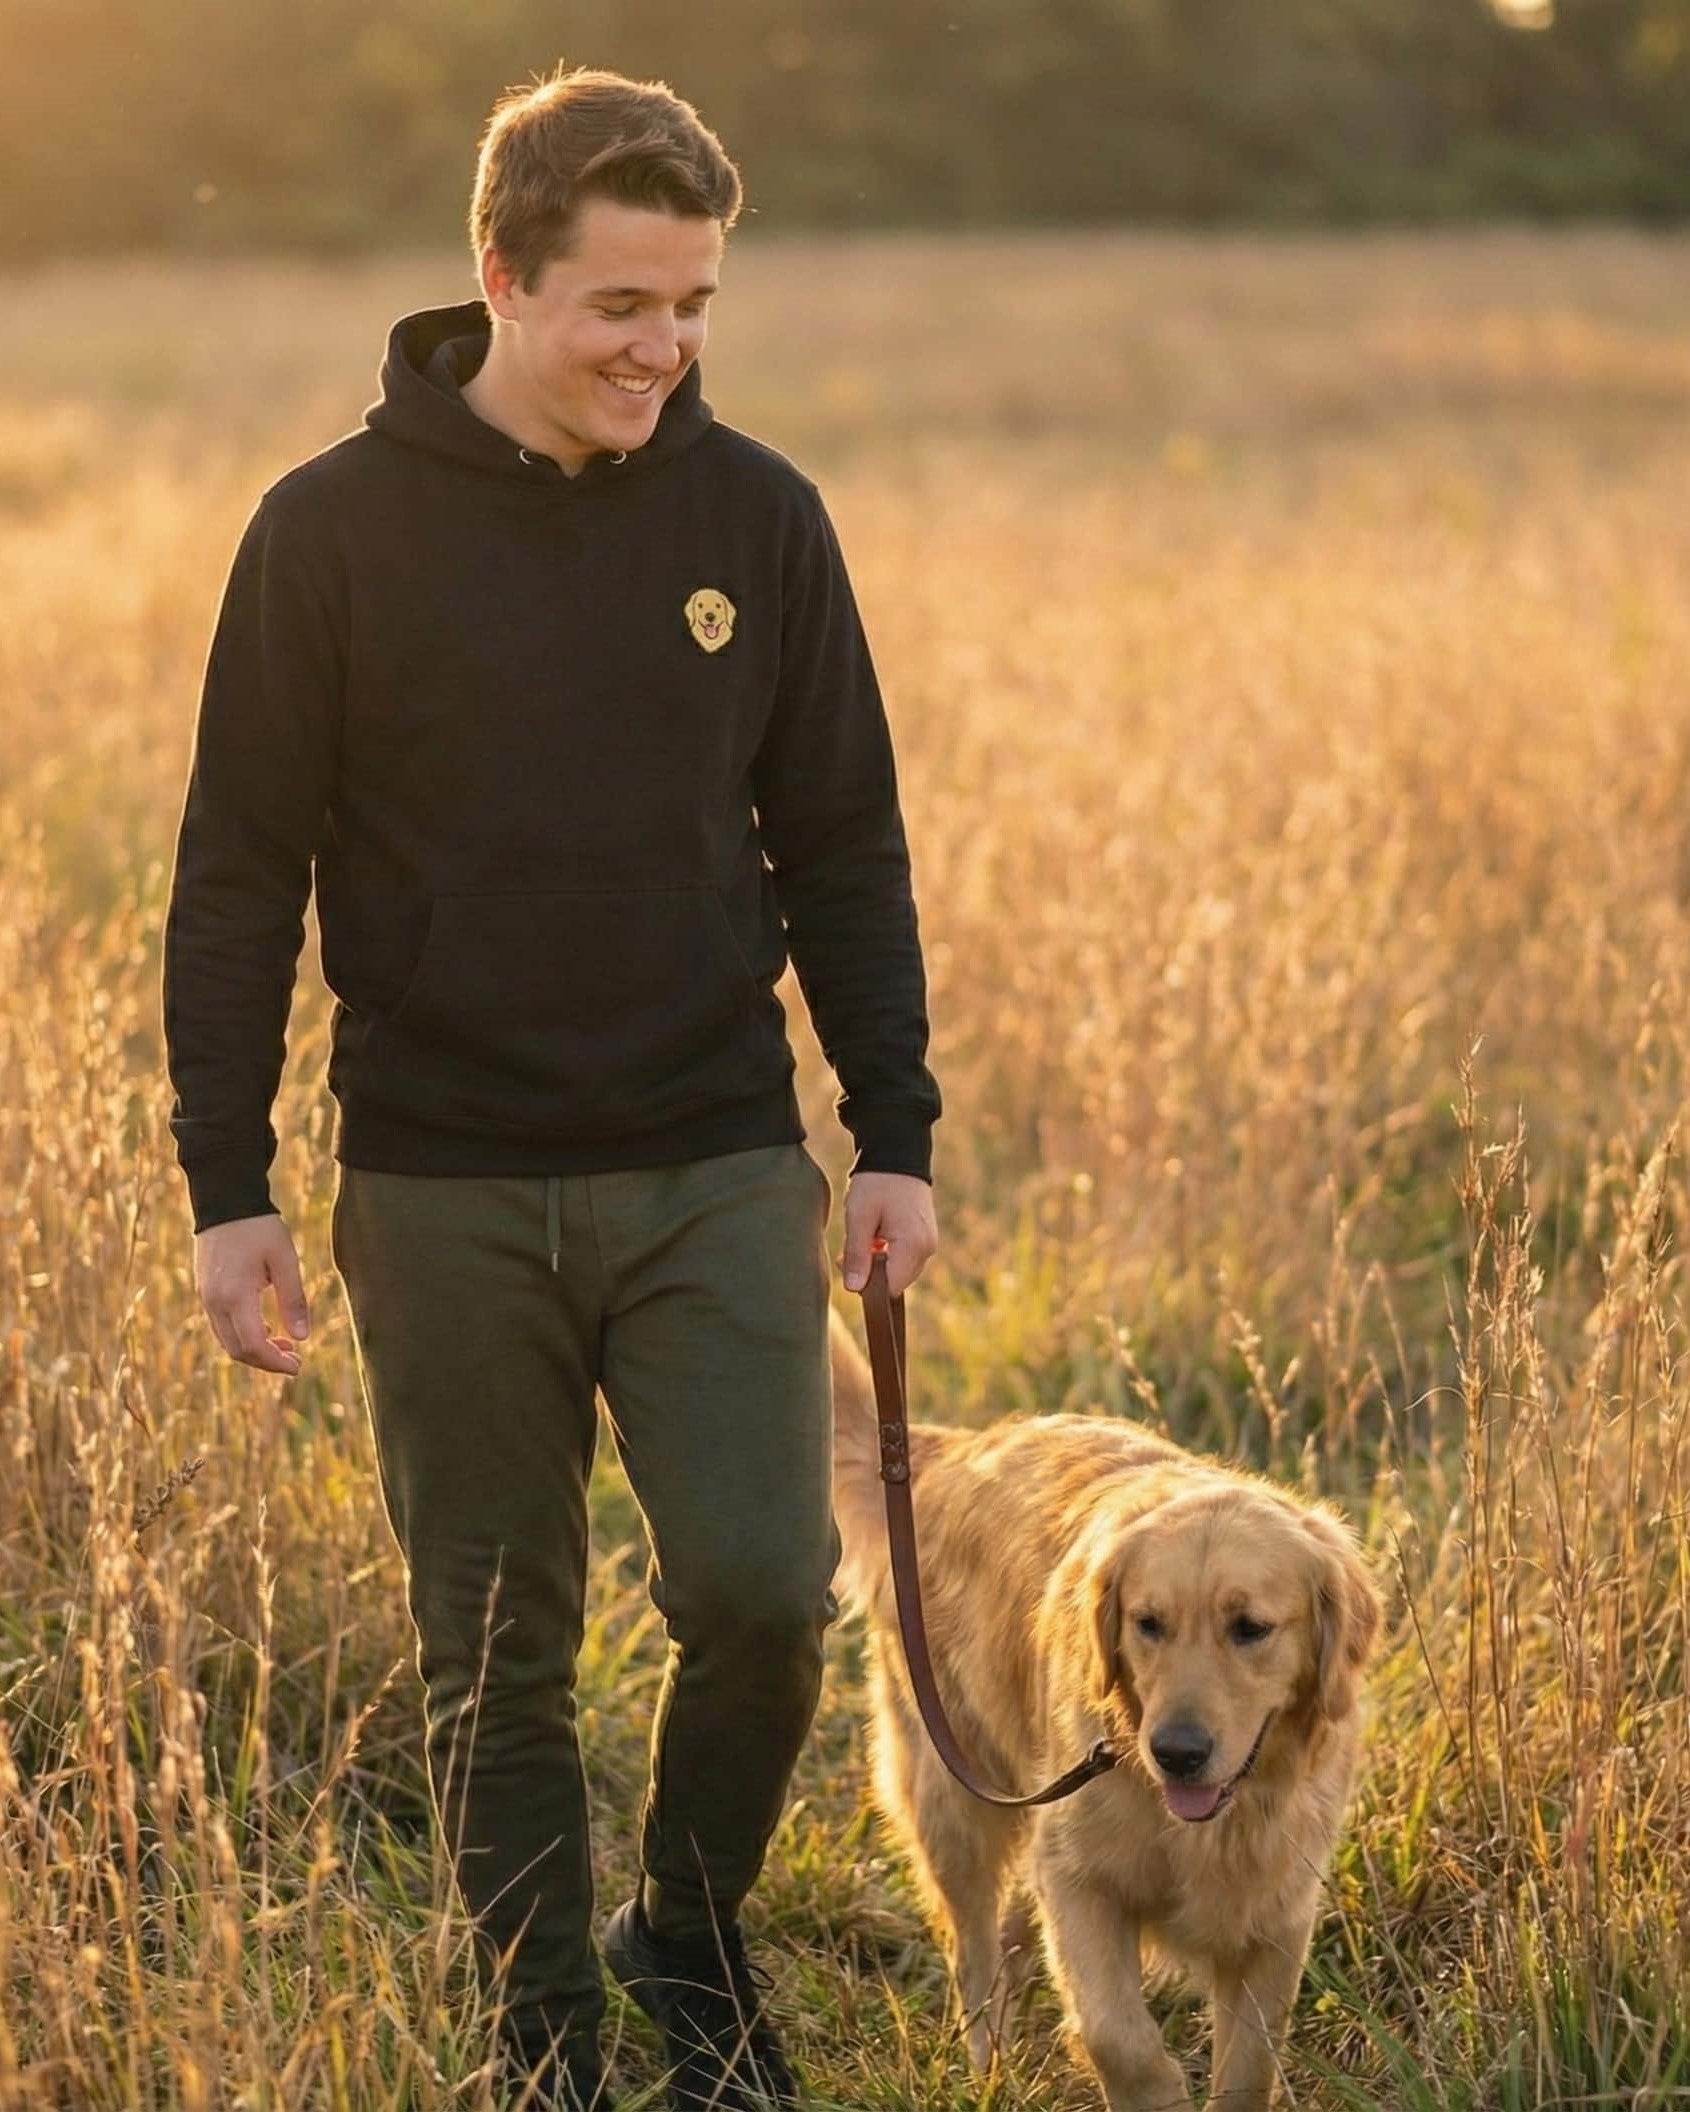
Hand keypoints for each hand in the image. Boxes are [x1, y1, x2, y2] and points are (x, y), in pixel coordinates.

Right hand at [195, 1212, 310, 1375]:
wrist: (225, 1200)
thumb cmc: (259, 1227)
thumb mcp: (285, 1260)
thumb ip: (293, 1299)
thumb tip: (302, 1338)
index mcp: (235, 1296)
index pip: (253, 1346)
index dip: (275, 1363)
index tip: (298, 1366)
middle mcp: (215, 1302)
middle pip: (238, 1350)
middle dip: (267, 1361)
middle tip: (295, 1360)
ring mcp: (206, 1298)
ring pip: (228, 1341)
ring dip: (256, 1349)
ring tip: (286, 1345)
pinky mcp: (205, 1291)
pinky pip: (222, 1325)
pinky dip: (244, 1335)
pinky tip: (267, 1328)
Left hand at [839, 1170, 937, 1297]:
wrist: (897, 1151)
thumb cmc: (877, 1182)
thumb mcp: (859, 1217)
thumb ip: (857, 1255)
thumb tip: (854, 1288)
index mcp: (913, 1246)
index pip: (890, 1287)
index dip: (867, 1282)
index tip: (848, 1262)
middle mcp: (927, 1248)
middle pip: (895, 1280)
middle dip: (871, 1271)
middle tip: (851, 1245)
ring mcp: (928, 1242)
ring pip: (898, 1269)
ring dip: (877, 1260)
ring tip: (865, 1233)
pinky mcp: (924, 1236)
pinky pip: (904, 1256)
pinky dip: (887, 1251)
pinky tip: (875, 1232)